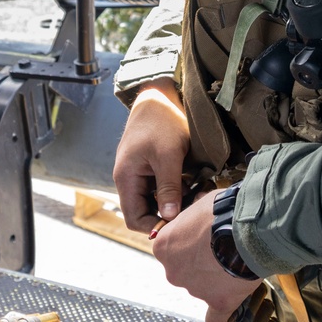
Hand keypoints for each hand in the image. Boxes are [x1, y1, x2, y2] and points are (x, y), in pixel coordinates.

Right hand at [113, 78, 190, 233]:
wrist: (160, 95)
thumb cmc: (162, 121)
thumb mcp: (168, 155)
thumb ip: (168, 187)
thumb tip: (169, 217)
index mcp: (126, 178)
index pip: (134, 218)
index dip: (155, 225)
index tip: (179, 223)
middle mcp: (129, 179)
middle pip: (144, 212)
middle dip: (167, 215)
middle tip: (192, 211)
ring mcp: (139, 173)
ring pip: (153, 201)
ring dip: (173, 203)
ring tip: (195, 197)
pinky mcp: (149, 167)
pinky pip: (159, 188)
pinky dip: (174, 191)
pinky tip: (192, 186)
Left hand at [151, 191, 260, 321]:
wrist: (249, 227)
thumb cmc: (224, 211)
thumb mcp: (199, 203)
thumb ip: (192, 217)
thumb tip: (197, 216)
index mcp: (163, 246)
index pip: (170, 246)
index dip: (188, 239)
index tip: (202, 234)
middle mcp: (174, 271)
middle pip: (183, 269)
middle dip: (199, 261)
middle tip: (220, 247)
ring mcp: (195, 289)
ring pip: (201, 287)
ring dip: (214, 278)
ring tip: (235, 262)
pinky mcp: (219, 302)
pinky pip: (215, 318)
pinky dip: (218, 316)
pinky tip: (222, 315)